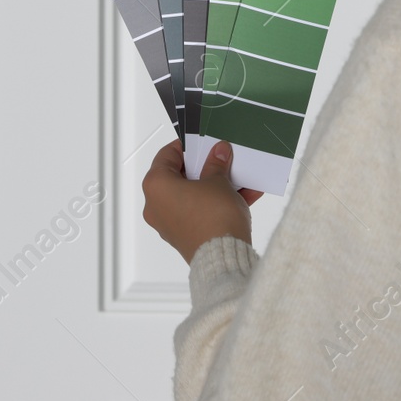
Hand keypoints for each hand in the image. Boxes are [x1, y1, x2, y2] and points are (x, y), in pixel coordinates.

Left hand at [142, 139, 261, 263]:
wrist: (224, 258)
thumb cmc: (213, 219)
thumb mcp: (218, 182)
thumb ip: (216, 164)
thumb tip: (218, 153)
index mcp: (156, 186)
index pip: (166, 155)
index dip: (187, 147)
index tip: (203, 143)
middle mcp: (156, 206)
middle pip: (180, 177)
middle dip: (205, 168)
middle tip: (221, 158)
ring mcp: (170, 223)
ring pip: (193, 196)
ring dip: (216, 186)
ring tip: (238, 178)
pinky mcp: (185, 237)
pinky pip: (201, 212)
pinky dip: (218, 204)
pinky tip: (244, 196)